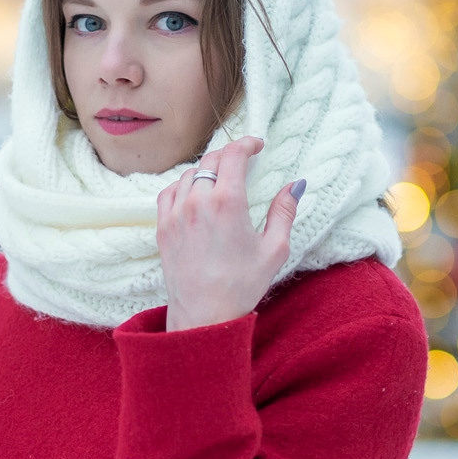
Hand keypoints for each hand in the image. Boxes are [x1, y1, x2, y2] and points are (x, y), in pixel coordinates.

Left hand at [157, 136, 304, 331]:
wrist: (203, 316)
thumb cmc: (241, 286)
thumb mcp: (274, 249)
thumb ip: (284, 211)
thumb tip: (295, 185)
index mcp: (227, 202)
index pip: (233, 154)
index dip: (247, 143)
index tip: (257, 144)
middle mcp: (197, 202)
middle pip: (211, 159)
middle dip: (229, 154)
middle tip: (243, 160)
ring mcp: (175, 214)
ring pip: (189, 174)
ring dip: (207, 170)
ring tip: (221, 179)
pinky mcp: (162, 227)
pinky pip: (169, 192)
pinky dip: (183, 185)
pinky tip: (195, 193)